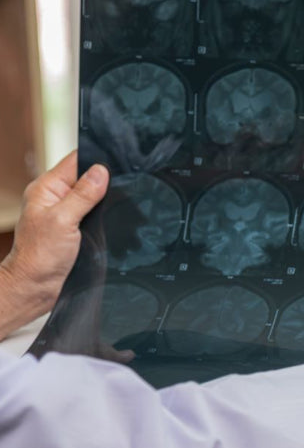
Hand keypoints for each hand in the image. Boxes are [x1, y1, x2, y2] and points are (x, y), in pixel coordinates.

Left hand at [0, 152, 108, 337]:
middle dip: (105, 180)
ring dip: (106, 199)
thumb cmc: (40, 256)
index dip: (96, 159)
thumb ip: (83, 195)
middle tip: (125, 185)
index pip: (75, 161)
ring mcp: (66, 213)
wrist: (35, 287)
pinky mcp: (75, 228)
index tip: (117, 162)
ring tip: (121, 203)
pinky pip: (95, 213)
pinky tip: (115, 218)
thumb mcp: (63, 220)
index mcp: (47, 188)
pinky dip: (105, 214)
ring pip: (93, 196)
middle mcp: (56, 198)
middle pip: (87, 177)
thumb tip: (101, 171)